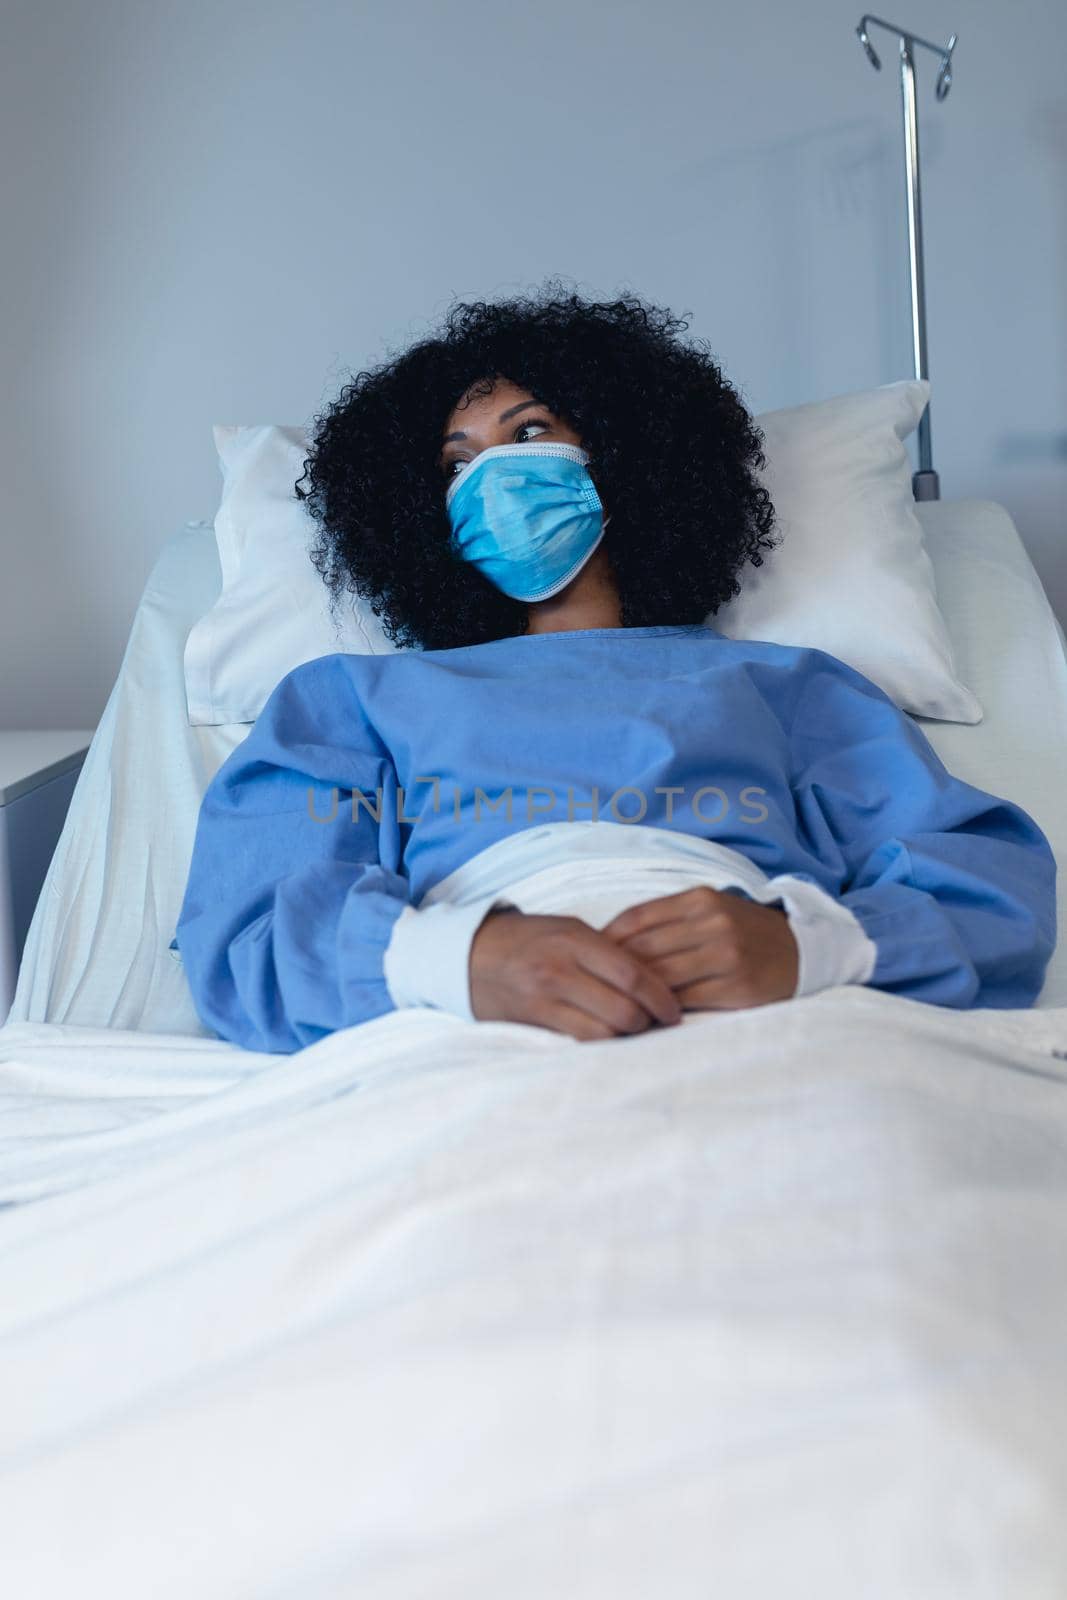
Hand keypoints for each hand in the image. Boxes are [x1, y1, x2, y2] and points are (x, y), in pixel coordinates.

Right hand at [469, 907, 682, 1040]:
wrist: (469, 954)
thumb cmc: (529, 939)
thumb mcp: (569, 929)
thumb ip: (608, 951)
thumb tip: (655, 980)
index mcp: (575, 939)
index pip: (633, 975)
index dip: (662, 998)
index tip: (675, 1011)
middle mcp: (560, 969)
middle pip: (624, 1009)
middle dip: (648, 1022)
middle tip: (658, 1023)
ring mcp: (544, 998)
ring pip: (604, 1032)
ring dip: (626, 1037)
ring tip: (635, 1032)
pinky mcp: (532, 1021)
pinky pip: (579, 1041)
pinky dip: (600, 1043)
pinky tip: (608, 1038)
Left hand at [601, 886, 798, 1010]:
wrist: (802, 950)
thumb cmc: (743, 930)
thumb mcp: (709, 909)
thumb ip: (666, 919)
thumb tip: (609, 940)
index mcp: (701, 899)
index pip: (637, 918)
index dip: (606, 940)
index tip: (589, 957)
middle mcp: (714, 923)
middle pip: (644, 950)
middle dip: (614, 971)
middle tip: (594, 986)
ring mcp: (727, 956)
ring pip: (661, 977)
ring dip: (635, 994)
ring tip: (616, 1003)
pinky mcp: (737, 988)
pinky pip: (686, 1000)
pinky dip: (662, 1009)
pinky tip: (649, 1014)